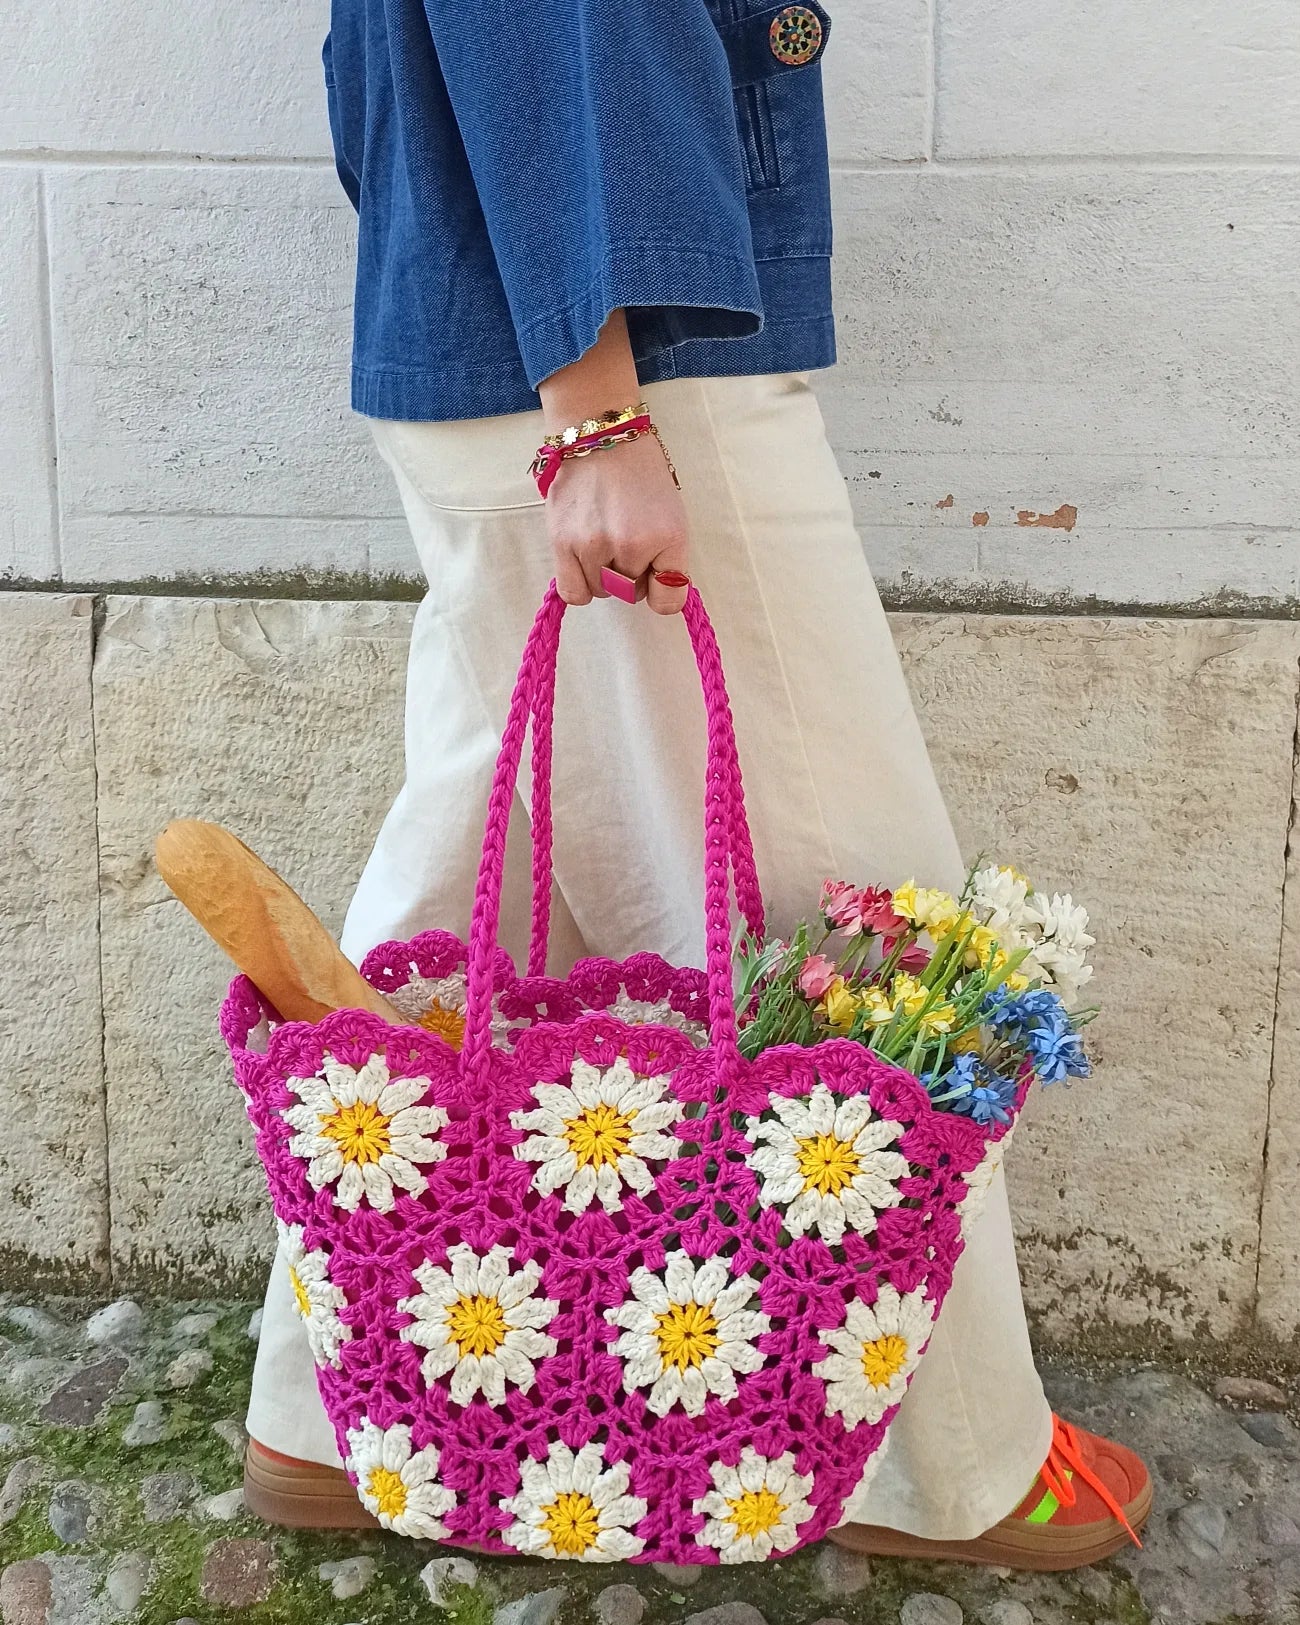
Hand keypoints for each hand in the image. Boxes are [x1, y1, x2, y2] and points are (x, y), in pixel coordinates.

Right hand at [537, 307, 689, 615]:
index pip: (669, 601)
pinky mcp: (562, 543)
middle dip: (630, 576)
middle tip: (625, 542)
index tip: (655, 571)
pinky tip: (583, 559)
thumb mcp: (672, 514)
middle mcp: (632, 545)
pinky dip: (579, 583)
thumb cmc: (641, 475)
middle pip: (631, 595)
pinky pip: (572, 592)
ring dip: (602, 576)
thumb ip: (669, 559)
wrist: (601, 435)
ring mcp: (594, 545)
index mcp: (669, 536)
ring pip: (601, 593)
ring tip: (602, 540)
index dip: (661, 589)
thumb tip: (656, 597)